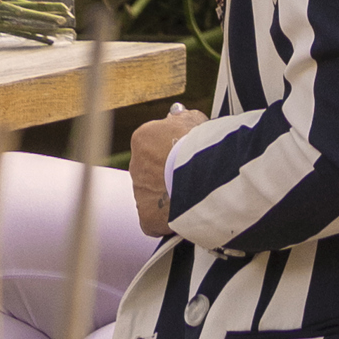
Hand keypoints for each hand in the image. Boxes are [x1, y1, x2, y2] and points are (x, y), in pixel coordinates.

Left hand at [126, 108, 197, 234]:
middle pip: (151, 172)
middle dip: (167, 176)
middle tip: (189, 179)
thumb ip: (182, 120)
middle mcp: (136, 166)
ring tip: (191, 197)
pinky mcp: (146, 218)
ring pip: (153, 197)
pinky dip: (167, 220)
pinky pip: (155, 221)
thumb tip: (177, 117)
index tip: (185, 157)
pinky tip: (184, 215)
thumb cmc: (201, 143)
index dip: (171, 153)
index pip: (152, 147)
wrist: (203, 173)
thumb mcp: (194, 121)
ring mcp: (140, 193)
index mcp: (142, 140)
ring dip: (168, 197)